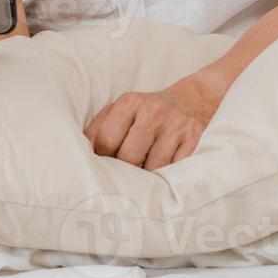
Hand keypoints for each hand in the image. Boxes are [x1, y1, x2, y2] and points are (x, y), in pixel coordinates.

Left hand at [84, 75, 219, 169]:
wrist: (194, 99)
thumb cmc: (148, 111)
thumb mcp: (122, 109)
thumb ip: (98, 128)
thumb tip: (82, 151)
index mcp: (130, 103)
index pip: (106, 140)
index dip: (102, 158)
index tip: (104, 166)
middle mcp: (154, 112)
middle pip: (129, 157)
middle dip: (125, 171)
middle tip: (124, 176)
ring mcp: (177, 126)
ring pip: (154, 168)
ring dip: (147, 177)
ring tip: (144, 176)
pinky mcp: (195, 140)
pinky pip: (176, 170)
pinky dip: (168, 177)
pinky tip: (163, 175)